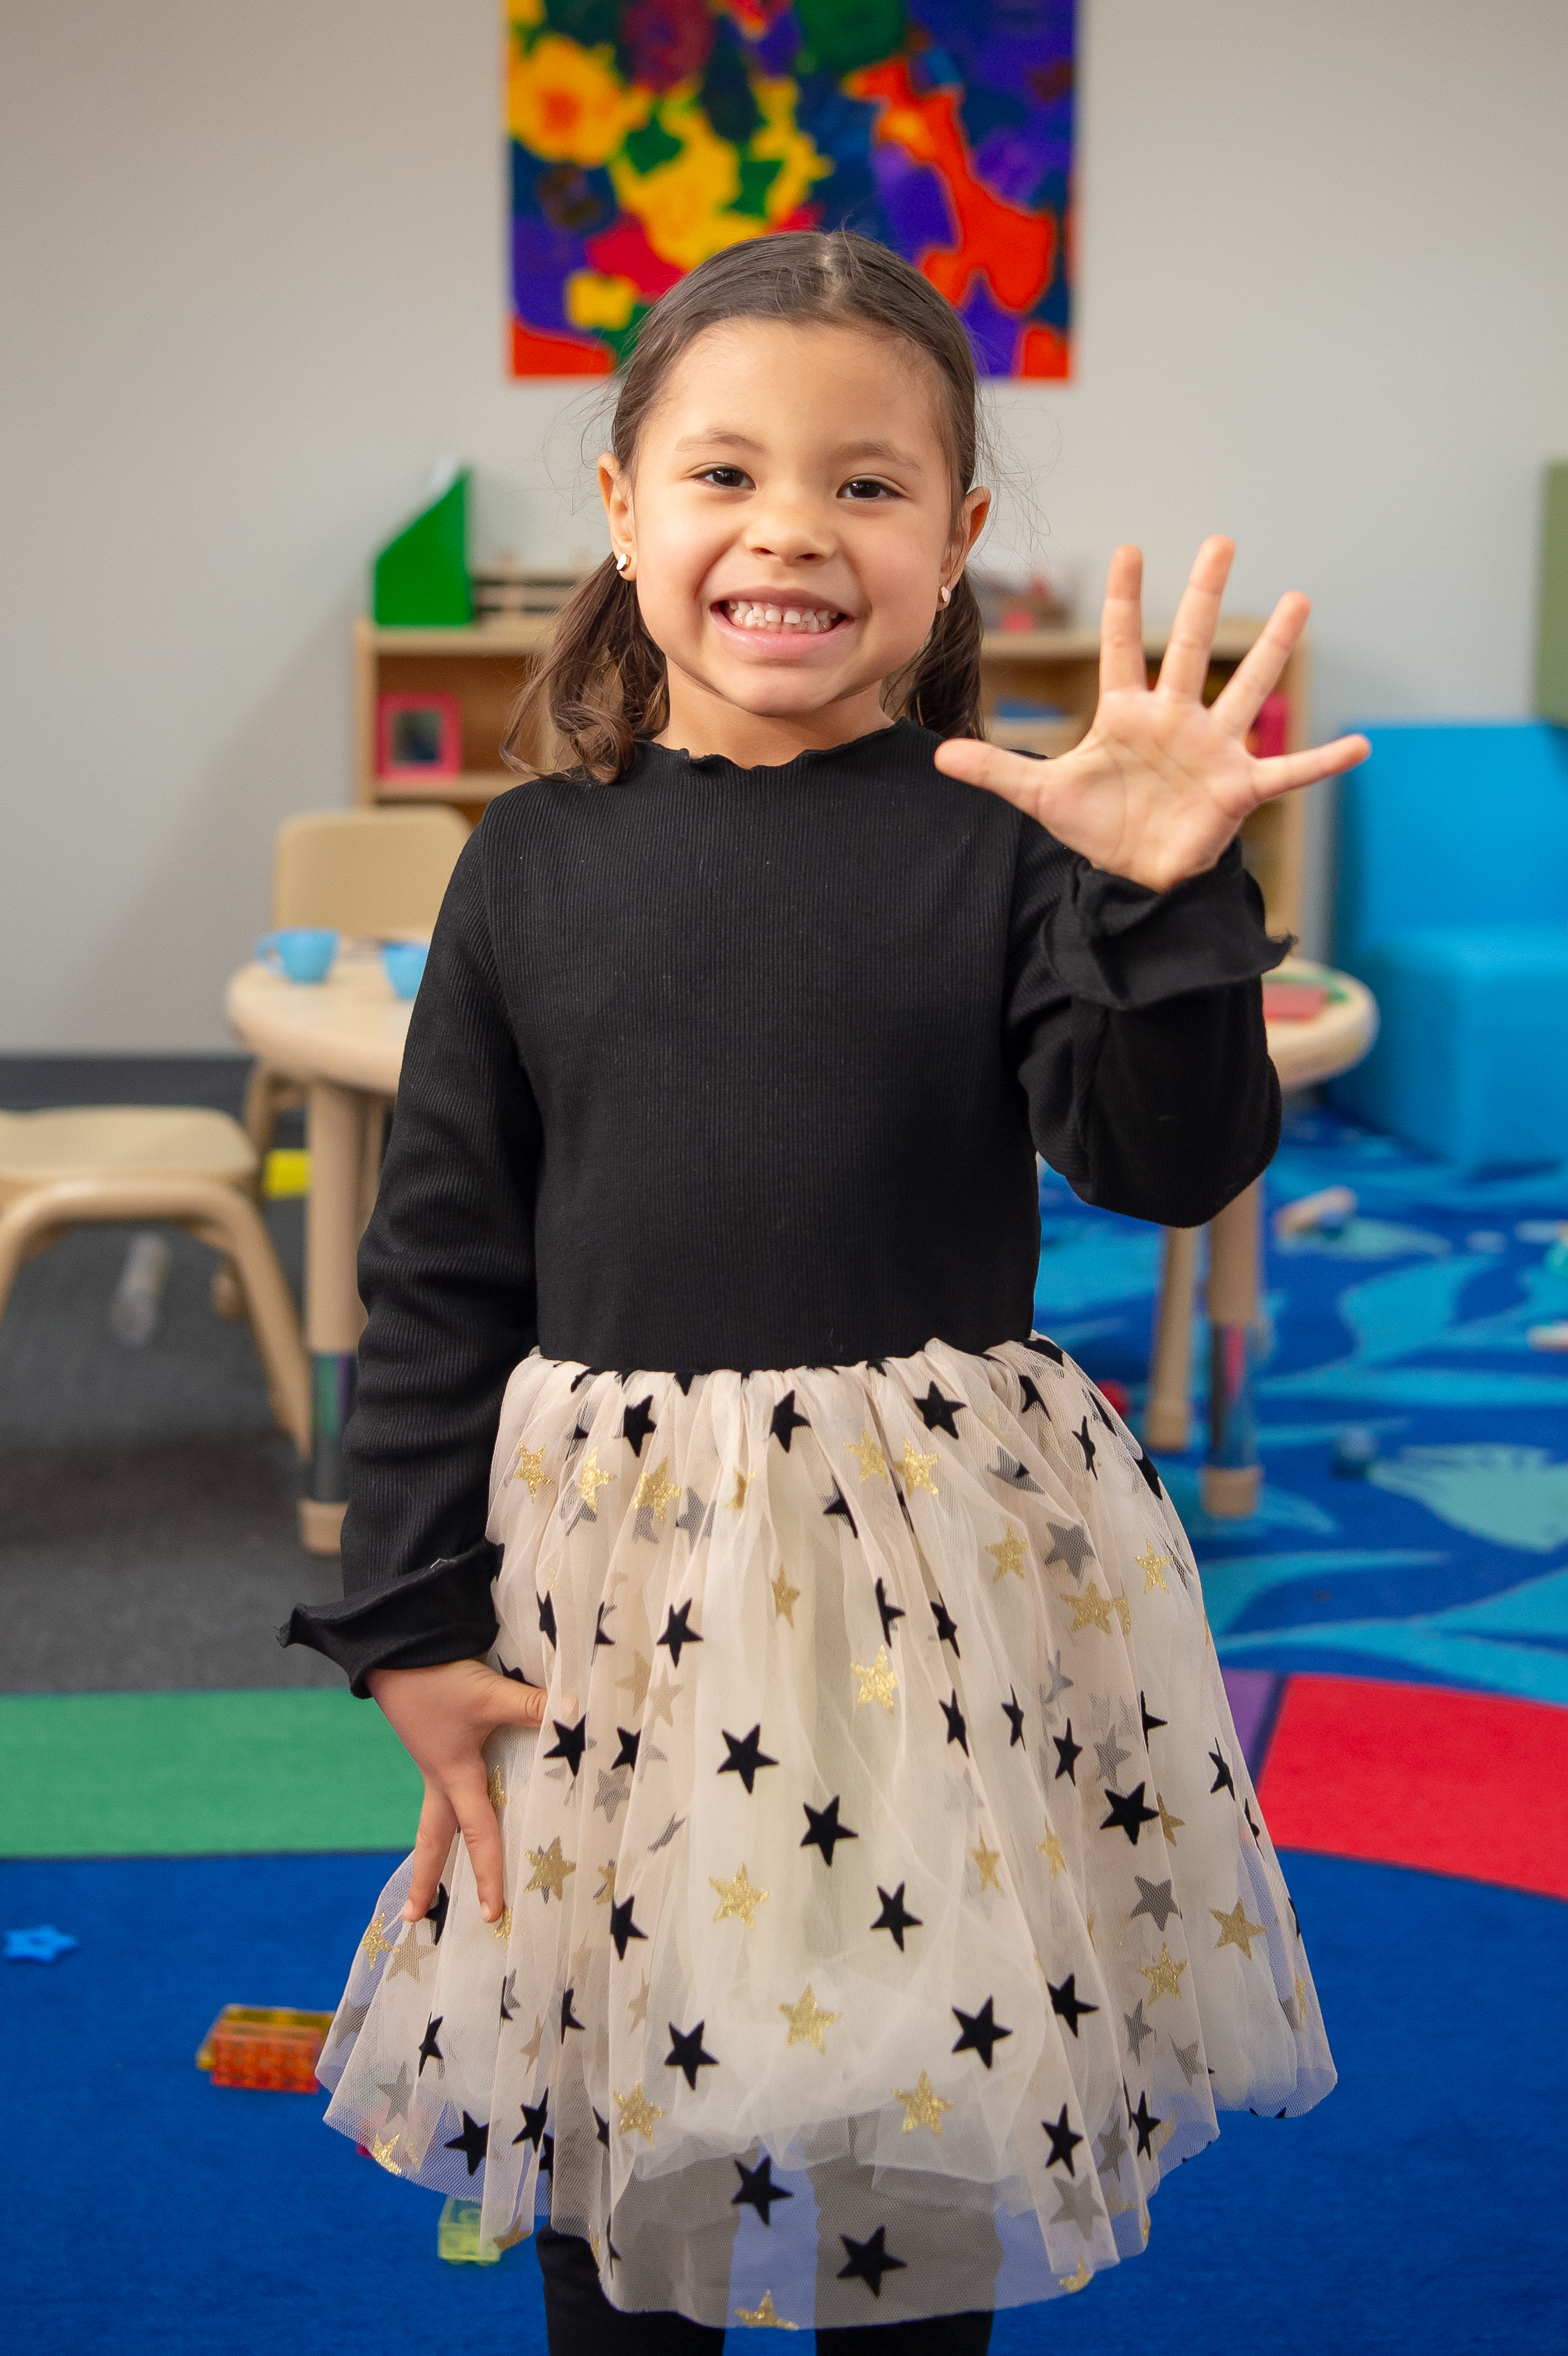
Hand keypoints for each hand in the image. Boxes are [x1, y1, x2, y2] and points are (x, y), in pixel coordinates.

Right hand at [367, 1656, 555, 1926]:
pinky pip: (441, 1781)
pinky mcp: (432, 1738)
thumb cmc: (437, 1678)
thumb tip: (576, 1715)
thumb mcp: (488, 1695)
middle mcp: (440, 1775)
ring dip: (434, 1841)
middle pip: (434, 1837)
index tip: (492, 1914)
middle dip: (426, 1877)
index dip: (489, 1874)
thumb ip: (533, 1707)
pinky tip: (458, 1790)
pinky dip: (447, 1800)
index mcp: (454, 1776)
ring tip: (434, 1868)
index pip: (479, 1835)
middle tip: (414, 1917)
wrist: (392, 1646)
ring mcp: (432, 1758)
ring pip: (434, 1811)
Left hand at [934, 537, 1368, 891]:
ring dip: (1275, 649)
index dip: (1127, 600)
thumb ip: (995, 769)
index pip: (1126, 645)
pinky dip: (1323, 762)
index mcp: (1128, 713)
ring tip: (1301, 600)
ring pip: (1248, 690)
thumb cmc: (1098, 827)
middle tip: (1222, 540)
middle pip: (1193, 647)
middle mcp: (1176, 719)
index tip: (1131, 549)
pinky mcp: (1238, 789)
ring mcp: (1212, 750)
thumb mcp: (1040, 797)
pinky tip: (1361, 748)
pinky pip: (1289, 772)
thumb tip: (937, 755)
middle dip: (1205, 595)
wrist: (1133, 876)